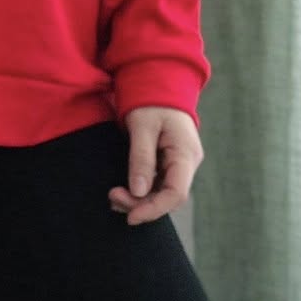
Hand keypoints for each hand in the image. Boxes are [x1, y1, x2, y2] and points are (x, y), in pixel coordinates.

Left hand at [108, 106, 202, 225]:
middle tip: (112, 197)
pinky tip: (123, 192)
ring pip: (163, 194)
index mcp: (185, 153)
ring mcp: (180, 164)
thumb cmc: (150, 101)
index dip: (154, 209)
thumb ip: (141, 159)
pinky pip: (158, 185)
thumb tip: (139, 192)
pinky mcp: (169, 163)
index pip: (176, 193)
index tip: (130, 216)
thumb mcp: (142, 127)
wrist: (158, 83)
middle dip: (141, 204)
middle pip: (169, 197)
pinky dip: (141, 191)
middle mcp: (187, 162)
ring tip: (113, 196)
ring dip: (139, 200)